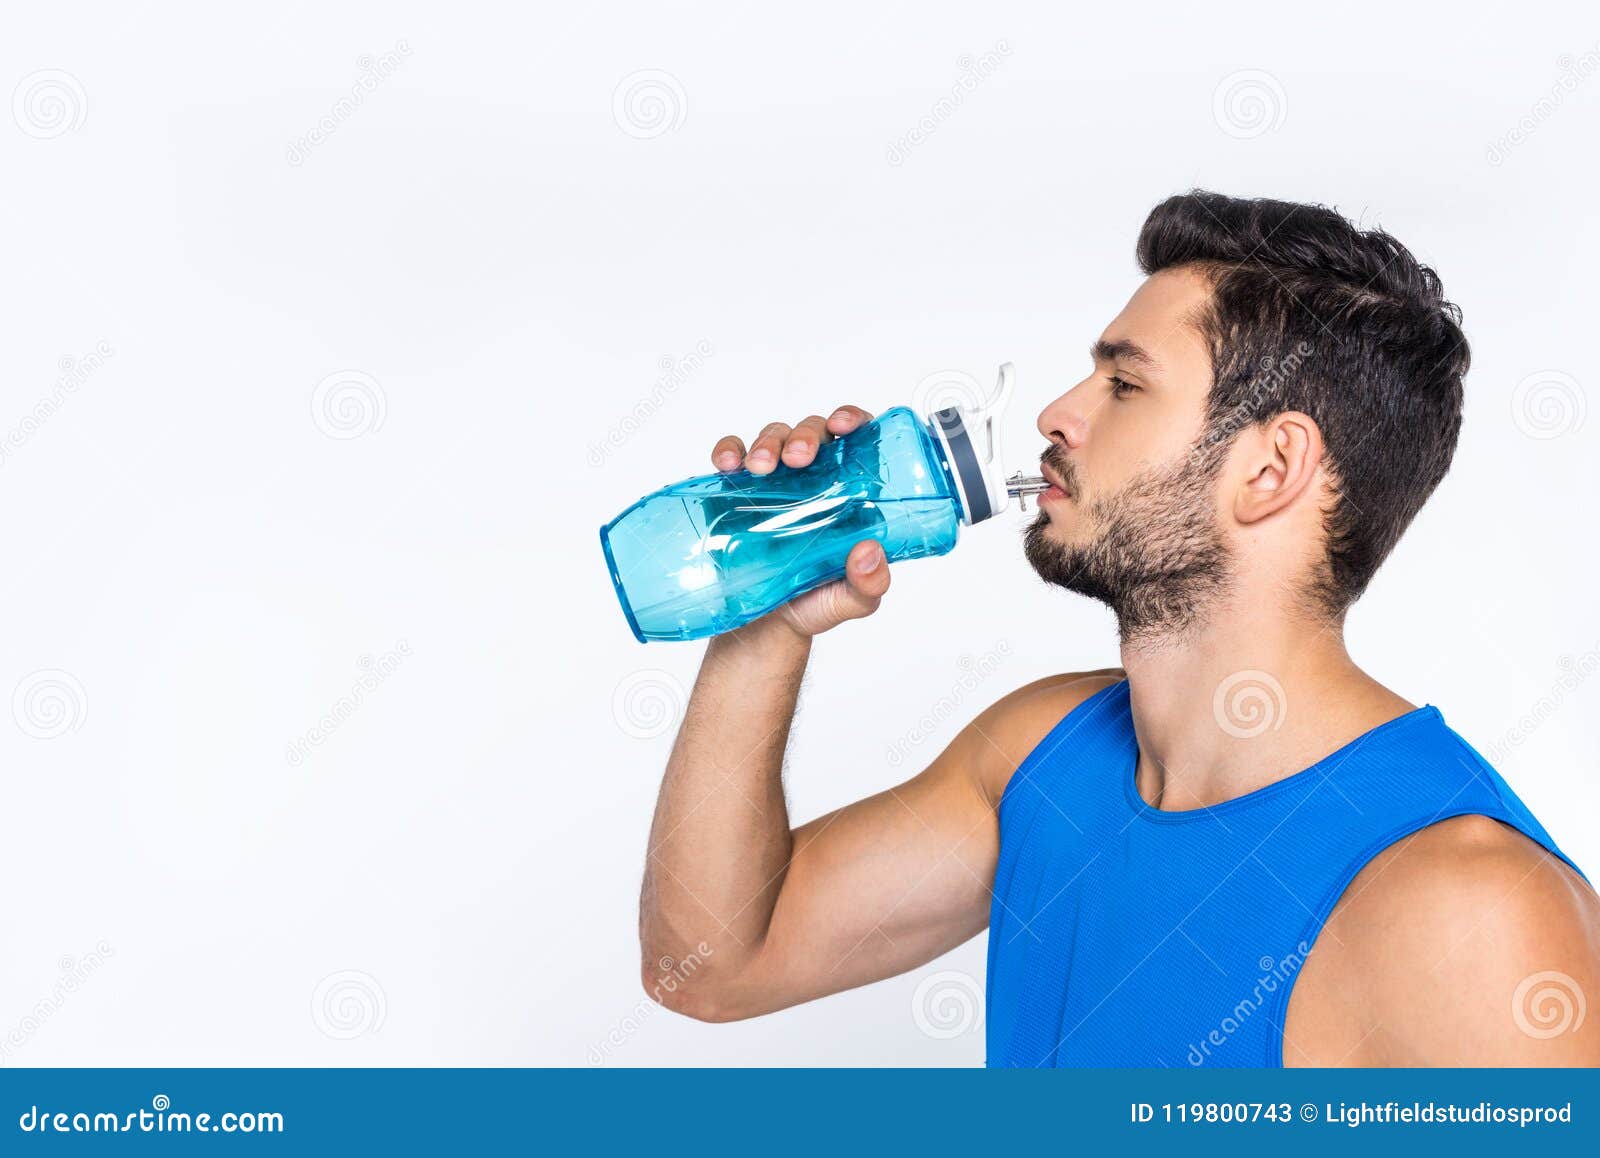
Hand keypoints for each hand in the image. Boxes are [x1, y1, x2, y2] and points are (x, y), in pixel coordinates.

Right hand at [709, 408, 890, 638]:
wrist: (765, 627)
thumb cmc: (814, 603)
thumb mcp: (852, 601)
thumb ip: (869, 583)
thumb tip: (870, 552)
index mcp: (849, 493)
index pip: (857, 440)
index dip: (852, 420)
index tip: (843, 426)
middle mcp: (814, 479)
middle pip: (813, 431)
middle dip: (804, 434)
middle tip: (796, 459)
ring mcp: (775, 482)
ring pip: (774, 436)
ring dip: (767, 442)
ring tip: (759, 468)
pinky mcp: (738, 491)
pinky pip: (733, 455)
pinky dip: (729, 451)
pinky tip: (727, 465)